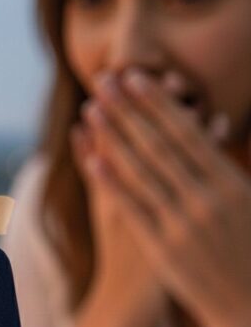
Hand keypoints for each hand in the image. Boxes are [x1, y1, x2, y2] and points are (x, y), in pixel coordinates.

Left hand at [84, 68, 250, 326]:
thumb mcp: (250, 204)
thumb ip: (229, 170)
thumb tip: (216, 128)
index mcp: (232, 183)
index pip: (188, 133)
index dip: (159, 104)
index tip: (137, 78)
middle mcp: (207, 198)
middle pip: (160, 144)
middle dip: (130, 109)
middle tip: (106, 79)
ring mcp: (183, 223)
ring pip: (142, 171)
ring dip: (114, 137)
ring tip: (93, 109)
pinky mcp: (163, 248)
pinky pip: (134, 209)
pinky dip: (113, 182)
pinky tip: (93, 159)